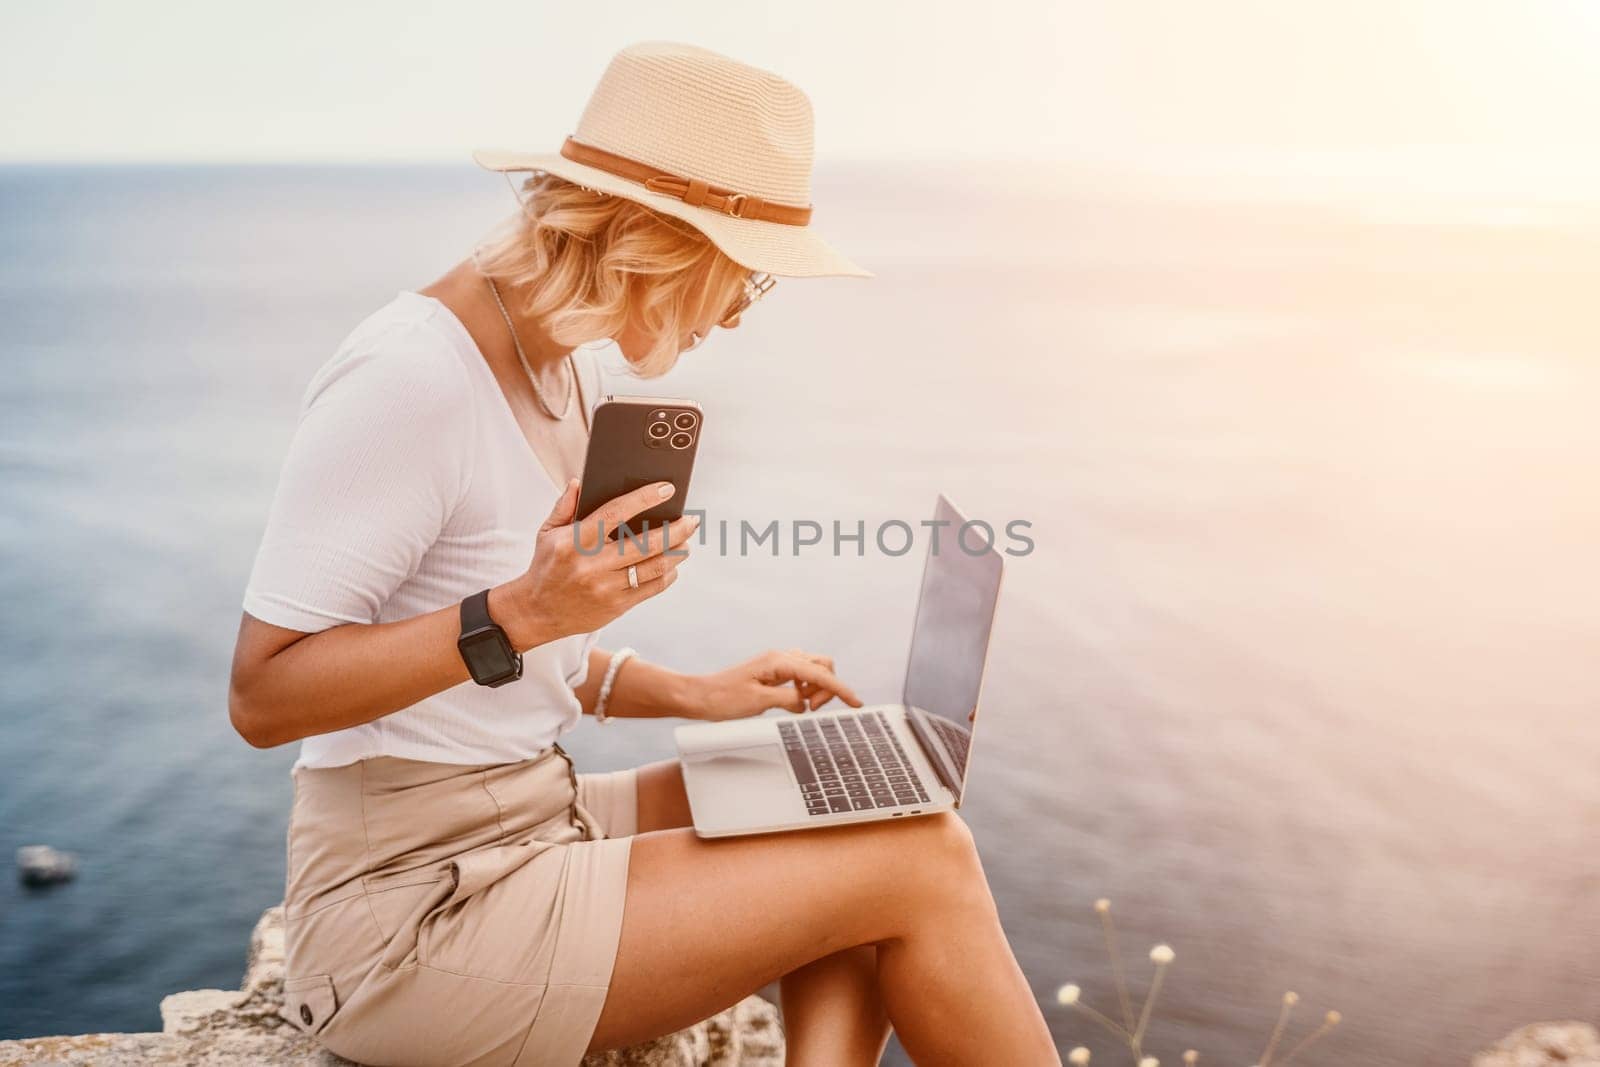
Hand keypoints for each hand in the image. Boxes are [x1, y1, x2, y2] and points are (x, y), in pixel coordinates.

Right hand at [493, 478, 698, 648]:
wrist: (535, 612)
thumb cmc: (545, 567)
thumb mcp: (547, 533)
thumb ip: (565, 506)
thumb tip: (580, 482)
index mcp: (576, 541)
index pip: (616, 512)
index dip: (645, 498)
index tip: (667, 489)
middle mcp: (593, 565)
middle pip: (646, 543)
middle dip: (676, 529)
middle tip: (691, 520)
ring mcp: (607, 588)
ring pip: (655, 567)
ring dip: (677, 552)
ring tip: (686, 541)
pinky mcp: (616, 606)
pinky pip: (652, 588)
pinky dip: (668, 574)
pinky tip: (673, 565)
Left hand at [692, 649, 862, 720]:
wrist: (700, 697)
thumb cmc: (723, 699)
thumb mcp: (758, 703)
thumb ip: (788, 700)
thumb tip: (803, 703)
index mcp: (779, 662)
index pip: (820, 674)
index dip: (841, 689)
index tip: (856, 703)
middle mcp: (781, 658)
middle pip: (822, 665)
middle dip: (826, 687)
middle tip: (811, 708)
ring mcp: (777, 664)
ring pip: (812, 670)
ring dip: (815, 689)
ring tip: (801, 706)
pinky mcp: (773, 673)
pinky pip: (800, 676)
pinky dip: (804, 689)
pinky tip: (794, 702)